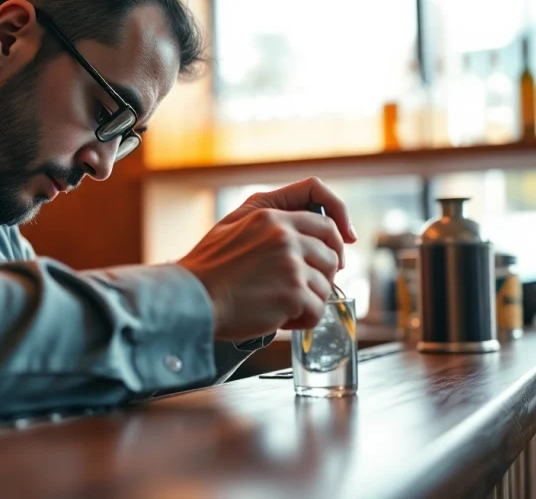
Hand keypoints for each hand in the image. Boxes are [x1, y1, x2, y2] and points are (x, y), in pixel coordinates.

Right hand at [177, 177, 355, 340]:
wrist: (190, 299)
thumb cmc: (207, 269)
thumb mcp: (232, 224)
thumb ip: (267, 218)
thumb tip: (301, 228)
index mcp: (270, 215)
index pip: (324, 217)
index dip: (339, 233)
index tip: (345, 248)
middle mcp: (284, 235)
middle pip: (331, 254)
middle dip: (325, 274)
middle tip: (306, 290)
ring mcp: (290, 264)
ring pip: (326, 286)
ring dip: (308, 301)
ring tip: (279, 307)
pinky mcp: (292, 293)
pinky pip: (317, 310)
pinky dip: (302, 321)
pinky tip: (279, 320)